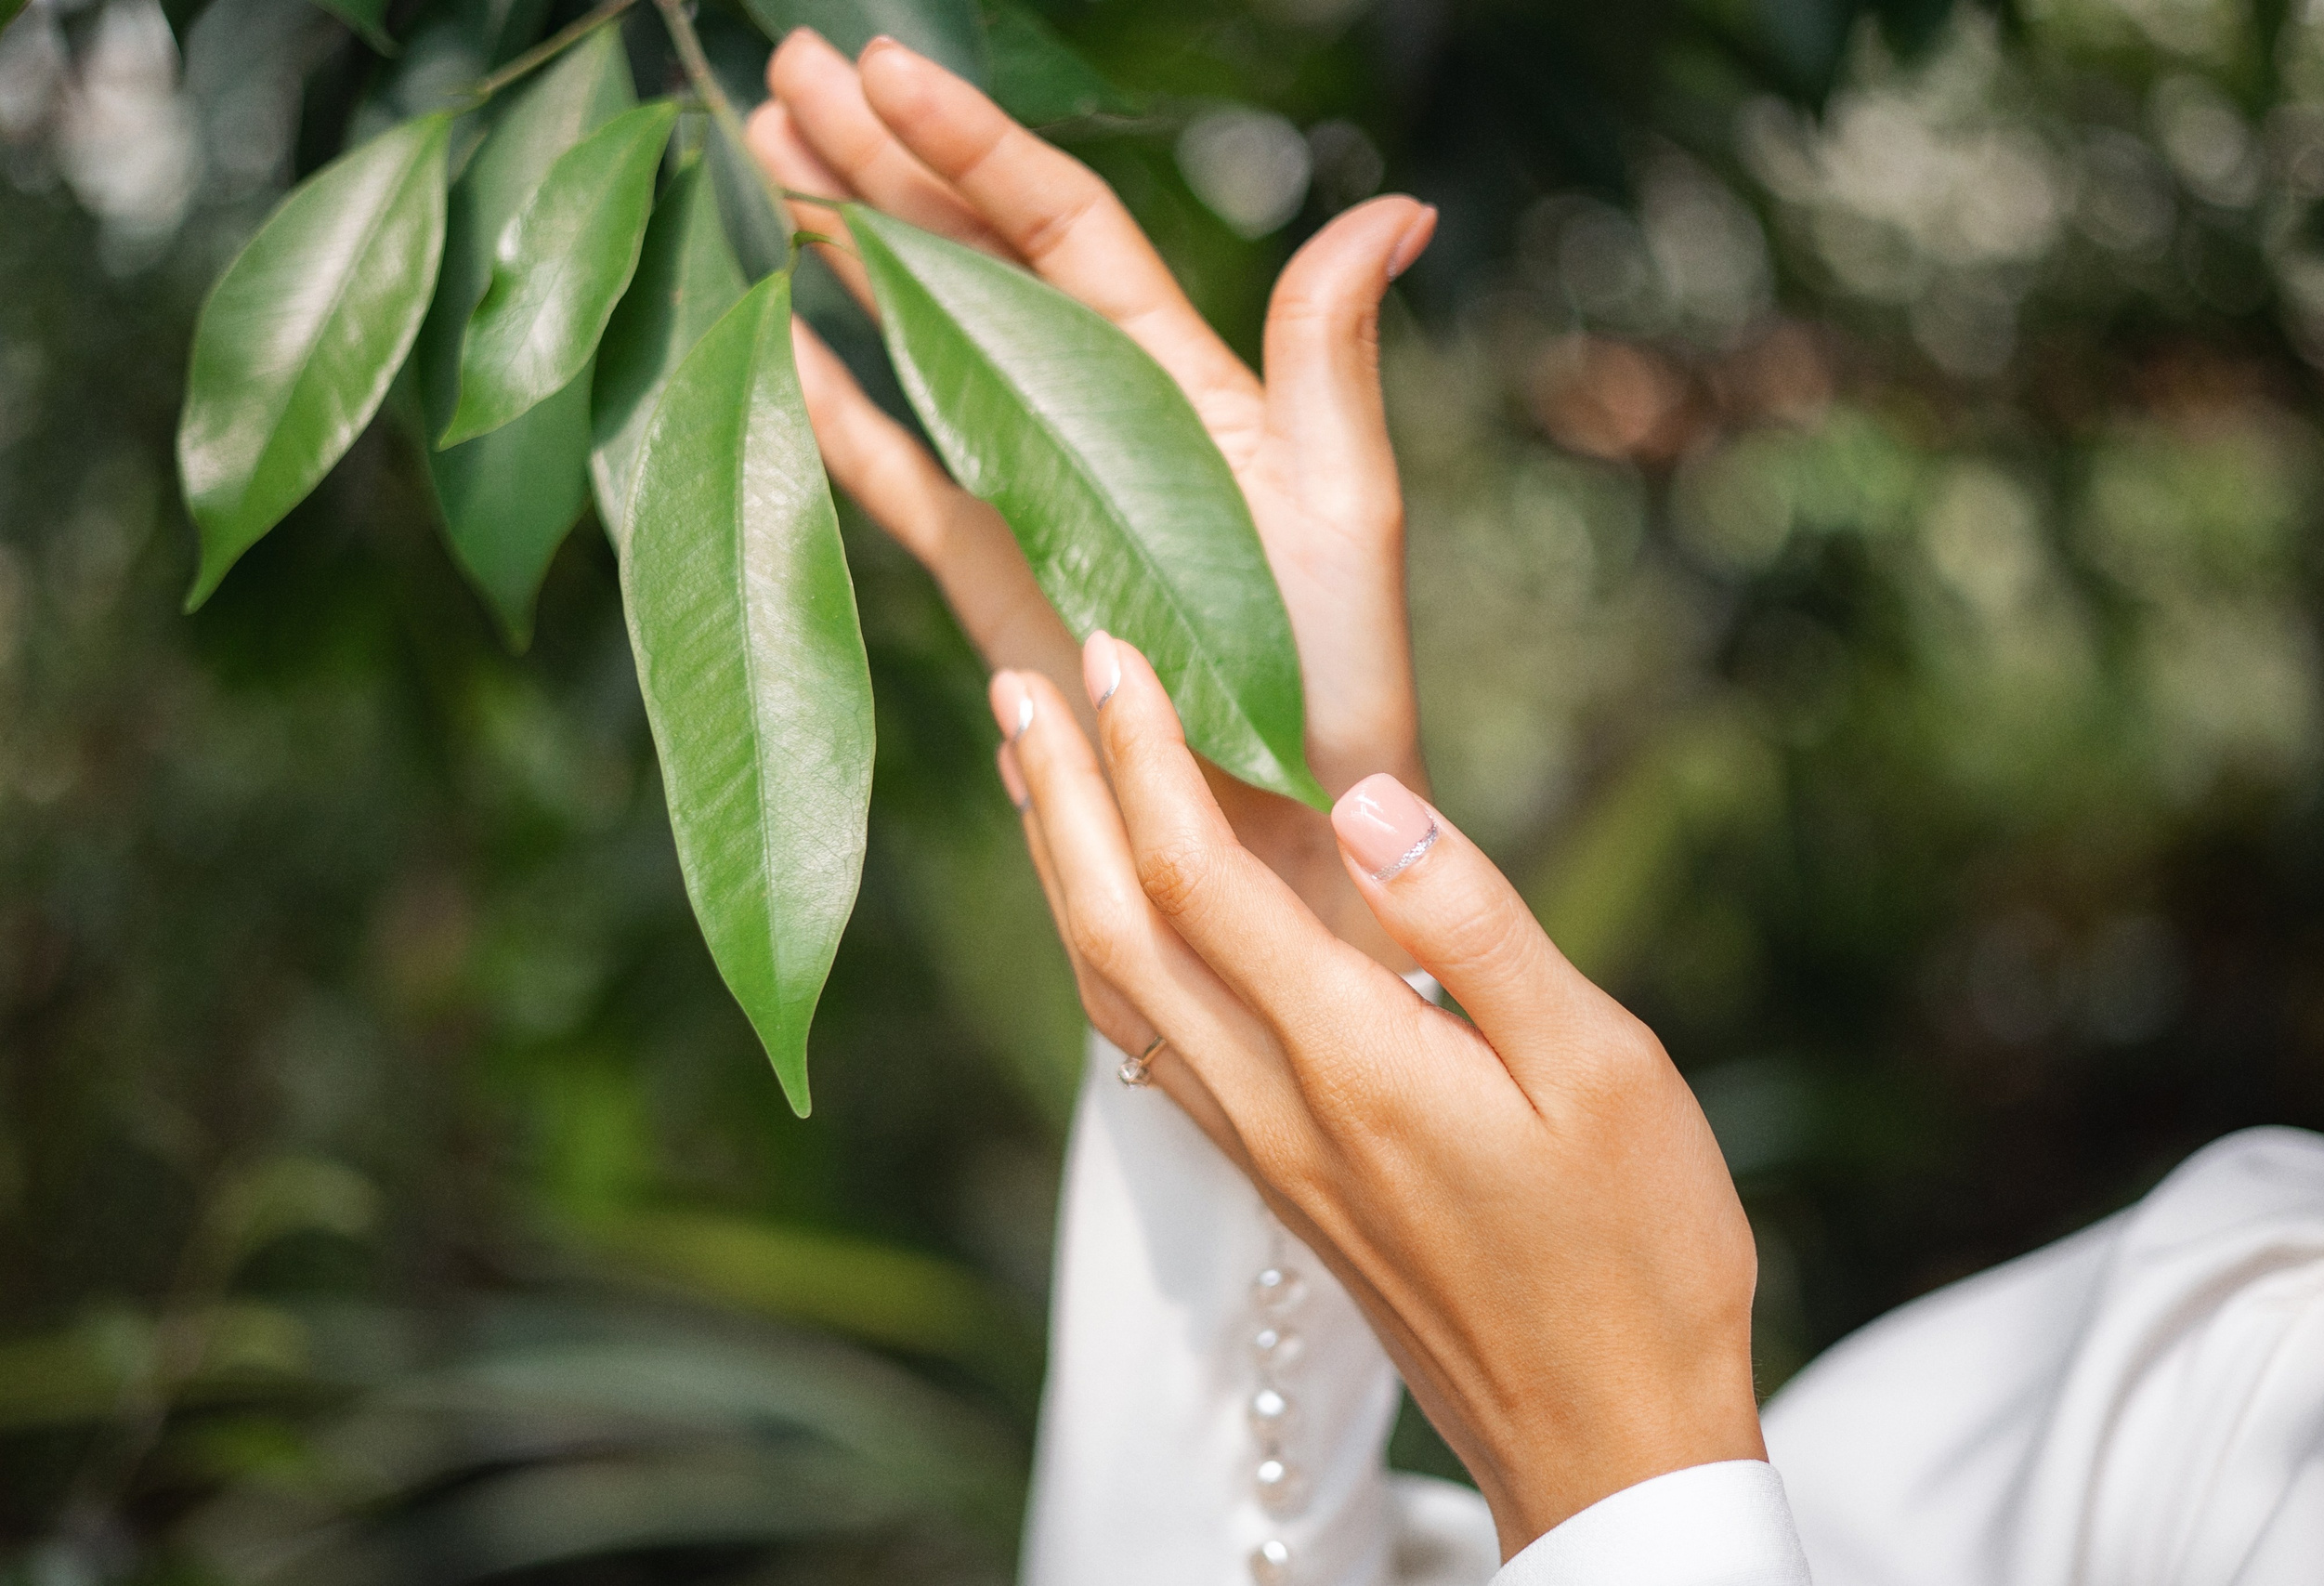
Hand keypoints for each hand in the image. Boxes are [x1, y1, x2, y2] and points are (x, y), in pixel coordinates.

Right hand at [743, 32, 1437, 962]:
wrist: (1279, 832)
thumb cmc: (1331, 674)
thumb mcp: (1346, 503)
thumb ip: (1330, 356)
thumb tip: (1396, 205)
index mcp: (1172, 375)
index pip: (1055, 223)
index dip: (967, 142)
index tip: (880, 66)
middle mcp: (1088, 413)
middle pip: (966, 257)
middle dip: (879, 163)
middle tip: (783, 76)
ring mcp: (1024, 489)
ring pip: (915, 340)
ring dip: (843, 251)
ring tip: (763, 158)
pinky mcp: (982, 578)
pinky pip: (891, 475)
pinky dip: (832, 411)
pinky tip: (778, 345)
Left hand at [985, 634, 1765, 1559]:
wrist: (1604, 1439)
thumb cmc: (1636, 1248)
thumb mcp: (1604, 1066)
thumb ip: (1475, 924)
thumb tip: (1363, 801)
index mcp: (1352, 1058)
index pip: (1197, 877)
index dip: (1139, 755)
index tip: (1111, 651)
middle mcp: (1275, 1104)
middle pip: (1116, 929)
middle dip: (1061, 796)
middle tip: (1021, 684)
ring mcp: (1264, 1152)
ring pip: (1113, 993)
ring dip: (1060, 873)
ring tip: (1032, 777)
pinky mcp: (1278, 1182)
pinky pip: (1151, 1047)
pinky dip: (1106, 955)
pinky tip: (1115, 919)